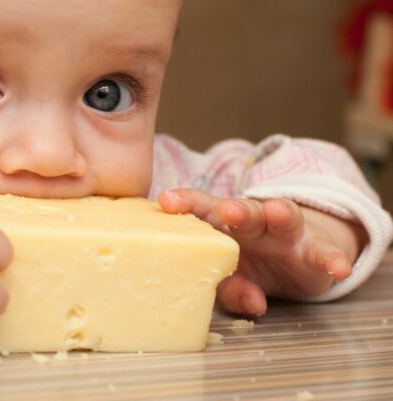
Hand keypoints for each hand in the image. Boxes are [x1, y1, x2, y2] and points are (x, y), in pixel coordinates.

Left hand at [158, 189, 365, 315]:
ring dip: (280, 213)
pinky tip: (338, 268)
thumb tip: (251, 303)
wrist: (298, 260)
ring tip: (277, 212)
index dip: (185, 204)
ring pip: (284, 218)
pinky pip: (325, 253)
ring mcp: (287, 233)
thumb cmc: (252, 265)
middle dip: (235, 209)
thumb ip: (233, 290)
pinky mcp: (315, 250)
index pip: (202, 210)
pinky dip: (332, 259)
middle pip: (244, 211)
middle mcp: (255, 224)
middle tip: (226, 210)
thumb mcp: (236, 280)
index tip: (166, 201)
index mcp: (225, 227)